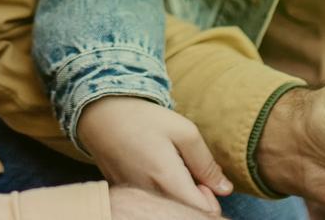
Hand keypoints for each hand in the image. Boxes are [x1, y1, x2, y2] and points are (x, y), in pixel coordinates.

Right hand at [78, 96, 228, 214]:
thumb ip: (206, 164)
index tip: (202, 178)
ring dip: (176, 193)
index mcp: (167, 180)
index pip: (201, 211)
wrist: (100, 114)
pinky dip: (158, 191)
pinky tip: (150, 168)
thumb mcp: (184, 131)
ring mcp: (135, 197)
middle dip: (194, 197)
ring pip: (167, 208)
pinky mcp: (125, 194)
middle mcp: (149, 195)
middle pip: (184, 211)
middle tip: (186, 169)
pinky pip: (150, 202)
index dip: (210, 199)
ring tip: (167, 166)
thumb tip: (224, 189)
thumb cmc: (143, 118)